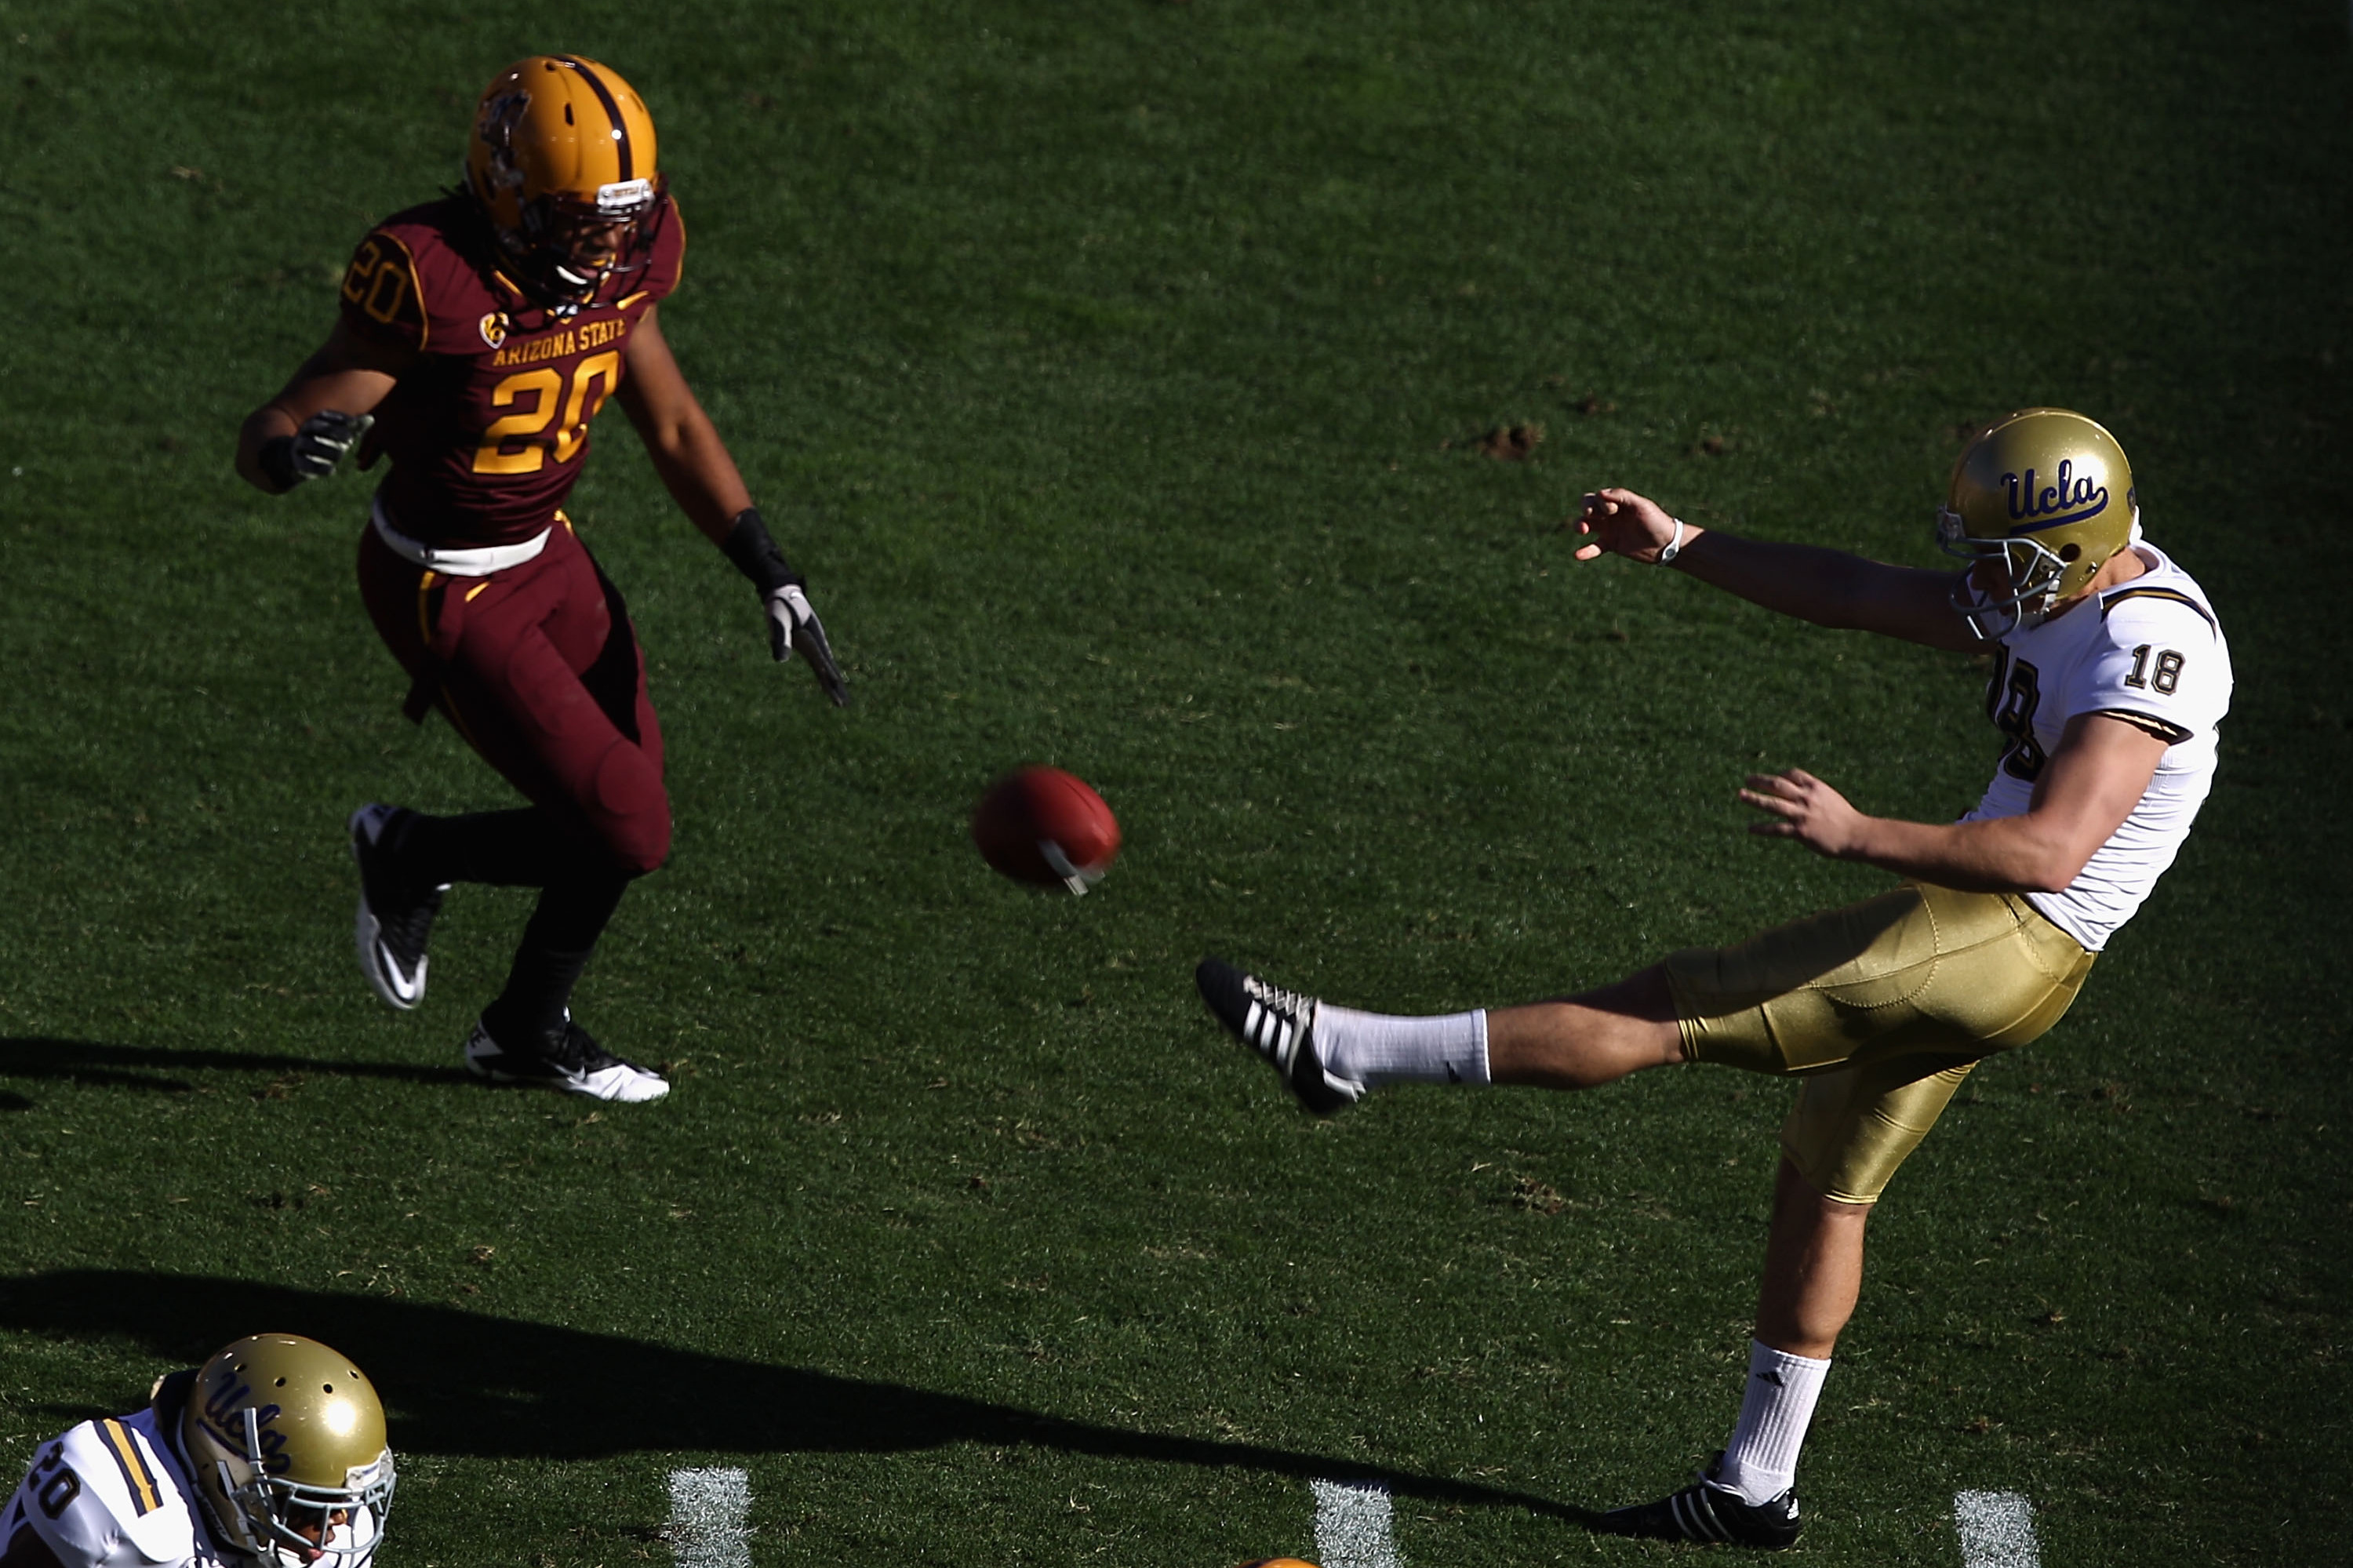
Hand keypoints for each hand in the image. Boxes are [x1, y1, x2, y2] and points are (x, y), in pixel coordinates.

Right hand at [286, 410, 373, 479]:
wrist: (297, 458)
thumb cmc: (325, 442)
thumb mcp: (340, 434)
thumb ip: (354, 427)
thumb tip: (371, 418)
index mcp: (316, 421)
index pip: (326, 416)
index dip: (340, 419)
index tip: (354, 423)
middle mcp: (306, 431)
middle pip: (318, 428)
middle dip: (334, 432)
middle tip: (350, 439)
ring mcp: (300, 447)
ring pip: (312, 446)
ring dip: (327, 450)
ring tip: (341, 454)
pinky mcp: (299, 463)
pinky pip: (308, 465)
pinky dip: (319, 468)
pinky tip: (332, 470)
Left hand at [762, 583, 850, 705]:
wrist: (783, 591)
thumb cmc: (779, 606)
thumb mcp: (778, 621)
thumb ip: (781, 639)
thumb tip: (780, 661)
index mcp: (813, 639)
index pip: (824, 665)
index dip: (830, 680)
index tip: (838, 696)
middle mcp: (818, 643)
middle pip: (829, 669)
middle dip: (836, 688)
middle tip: (845, 705)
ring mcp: (815, 643)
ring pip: (826, 667)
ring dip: (832, 683)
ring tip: (840, 699)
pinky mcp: (810, 643)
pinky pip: (820, 662)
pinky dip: (825, 674)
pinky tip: (827, 680)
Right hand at [1571, 486, 1685, 563]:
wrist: (1667, 544)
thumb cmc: (1656, 521)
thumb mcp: (1641, 505)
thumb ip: (1622, 497)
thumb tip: (1600, 493)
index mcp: (1618, 502)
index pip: (1598, 497)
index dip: (1600, 503)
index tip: (1613, 511)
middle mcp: (1611, 514)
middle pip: (1588, 507)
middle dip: (1585, 508)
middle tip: (1590, 515)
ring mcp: (1610, 529)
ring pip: (1586, 524)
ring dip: (1579, 525)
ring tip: (1582, 530)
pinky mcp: (1611, 544)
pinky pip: (1594, 547)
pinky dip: (1586, 551)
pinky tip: (1578, 555)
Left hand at [1739, 767, 1868, 858]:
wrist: (1857, 835)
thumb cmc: (1846, 818)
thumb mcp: (1831, 798)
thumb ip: (1815, 794)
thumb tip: (1800, 793)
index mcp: (1816, 787)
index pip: (1791, 774)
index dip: (1780, 775)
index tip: (1773, 780)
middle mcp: (1806, 798)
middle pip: (1777, 784)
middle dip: (1760, 781)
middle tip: (1747, 780)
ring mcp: (1802, 814)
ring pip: (1772, 804)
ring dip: (1754, 799)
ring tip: (1741, 795)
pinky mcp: (1800, 831)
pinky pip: (1776, 828)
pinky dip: (1761, 828)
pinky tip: (1750, 828)